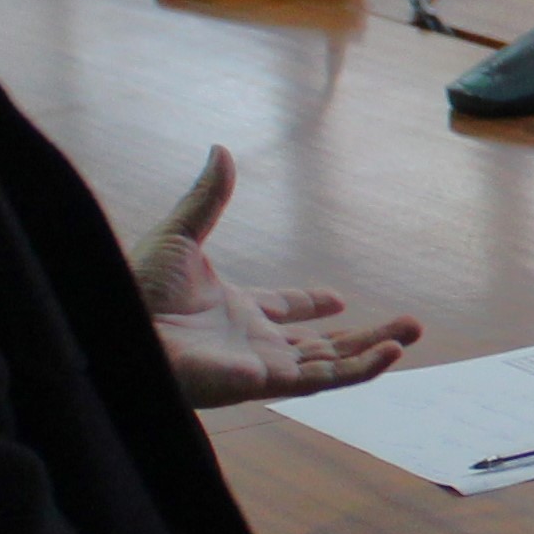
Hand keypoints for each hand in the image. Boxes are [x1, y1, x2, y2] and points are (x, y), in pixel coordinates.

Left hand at [132, 145, 423, 407]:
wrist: (121, 324)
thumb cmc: (136, 286)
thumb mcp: (180, 234)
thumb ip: (208, 198)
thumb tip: (221, 150)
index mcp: (234, 309)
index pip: (281, 312)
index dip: (308, 305)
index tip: (336, 299)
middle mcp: (251, 342)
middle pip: (321, 344)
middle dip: (364, 336)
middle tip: (407, 325)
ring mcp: (261, 364)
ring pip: (331, 364)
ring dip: (373, 351)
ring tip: (411, 334)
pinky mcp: (264, 382)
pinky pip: (320, 381)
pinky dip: (358, 371)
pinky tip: (388, 355)